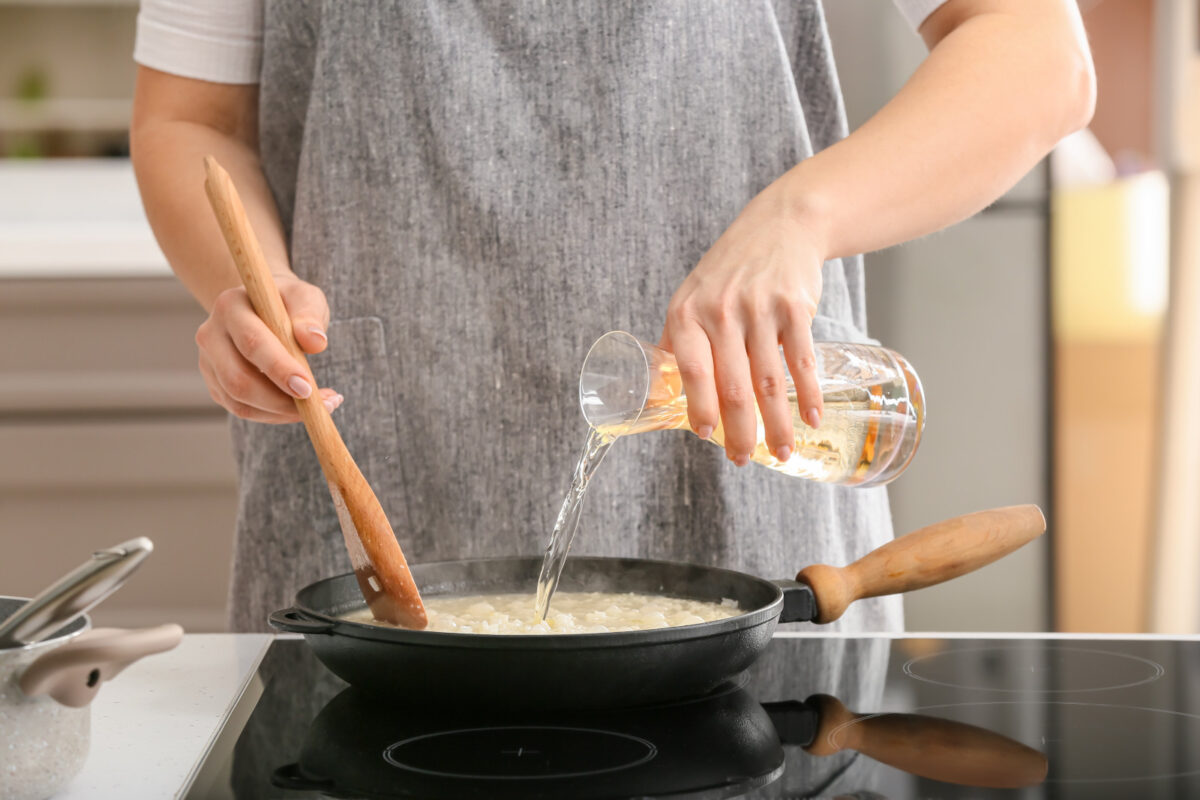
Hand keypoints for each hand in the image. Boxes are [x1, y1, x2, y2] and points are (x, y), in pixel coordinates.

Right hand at [195, 274, 340, 422]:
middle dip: (280, 400)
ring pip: (239, 401)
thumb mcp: (304, 298)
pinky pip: (242, 409)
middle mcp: (211, 334)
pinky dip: (274, 415)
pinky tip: (299, 408)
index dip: (279, 369)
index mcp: (230, 306)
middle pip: (238, 379)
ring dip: (281, 412)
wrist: (263, 308)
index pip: (252, 343)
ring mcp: (208, 362)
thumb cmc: (287, 302)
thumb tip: (316, 342)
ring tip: (319, 408)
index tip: (308, 389)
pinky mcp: (215, 383)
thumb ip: (310, 315)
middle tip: (320, 405)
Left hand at [662, 180, 824, 465]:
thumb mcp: (691, 297)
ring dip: (778, 424)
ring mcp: (760, 309)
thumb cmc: (729, 270)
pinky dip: (808, 395)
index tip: (708, 438)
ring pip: (769, 382)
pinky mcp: (795, 308)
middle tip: (742, 460)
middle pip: (734, 387)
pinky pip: (801, 361)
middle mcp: (721, 312)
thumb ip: (677, 343)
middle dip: (740, 432)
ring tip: (780, 453)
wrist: (781, 225)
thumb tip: (657, 394)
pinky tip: (811, 419)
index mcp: (687, 314)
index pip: (693, 373)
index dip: (700, 410)